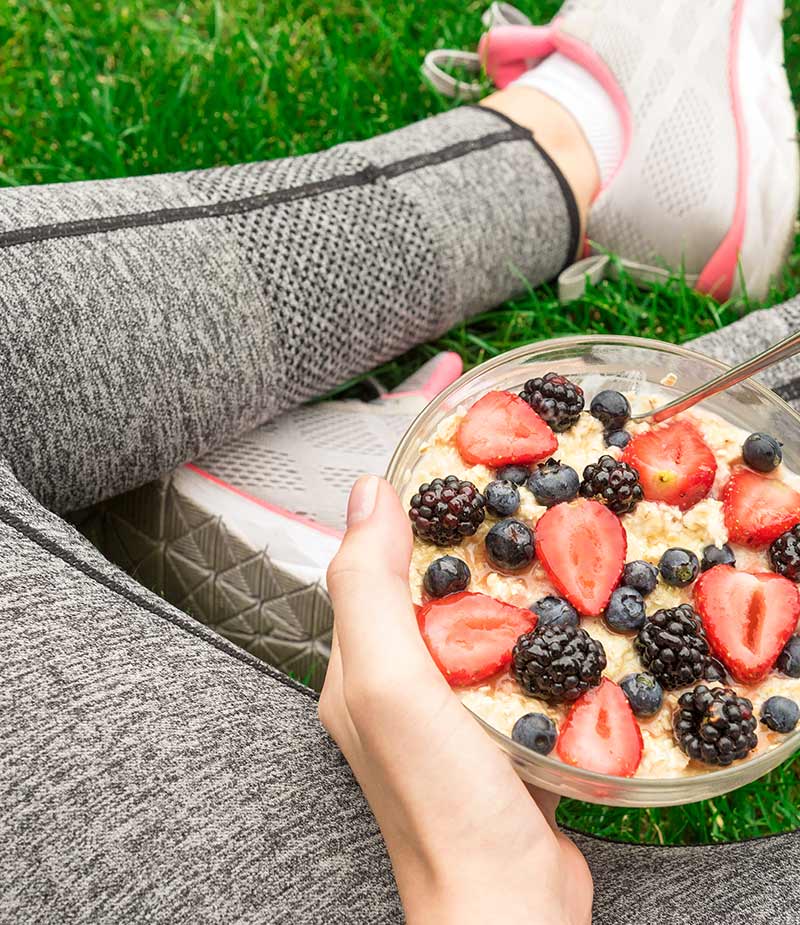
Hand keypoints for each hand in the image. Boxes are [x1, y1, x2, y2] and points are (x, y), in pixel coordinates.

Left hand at [320, 476, 592, 923]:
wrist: (509, 904)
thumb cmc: (442, 802)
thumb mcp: (390, 681)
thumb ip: (369, 588)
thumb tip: (367, 494)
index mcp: (358, 665)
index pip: (373, 565)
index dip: (409, 510)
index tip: (455, 462)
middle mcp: (397, 684)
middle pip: (428, 588)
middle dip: (464, 538)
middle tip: (513, 490)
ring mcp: (450, 709)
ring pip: (474, 621)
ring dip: (504, 581)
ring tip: (546, 535)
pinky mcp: (498, 729)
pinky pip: (513, 660)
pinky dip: (534, 630)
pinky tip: (567, 613)